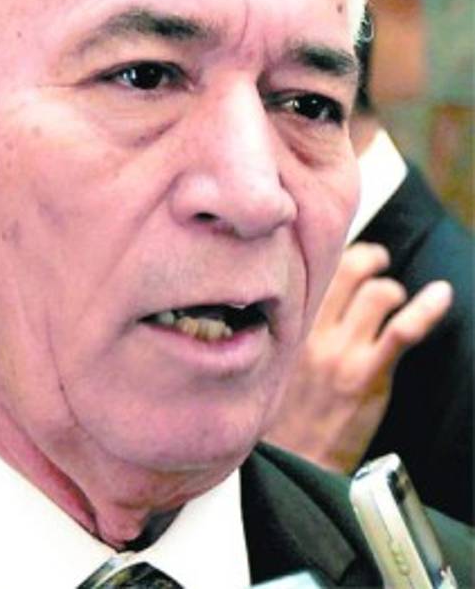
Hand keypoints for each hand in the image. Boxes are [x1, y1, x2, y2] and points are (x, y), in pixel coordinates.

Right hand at [265, 242, 452, 472]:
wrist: (290, 463)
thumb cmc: (281, 415)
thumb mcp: (274, 362)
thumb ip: (291, 329)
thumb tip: (310, 300)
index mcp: (287, 326)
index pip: (312, 271)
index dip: (333, 253)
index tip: (342, 252)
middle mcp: (312, 332)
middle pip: (347, 270)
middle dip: (369, 258)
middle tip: (377, 261)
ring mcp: (340, 352)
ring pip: (377, 294)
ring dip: (393, 289)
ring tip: (396, 297)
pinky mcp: (366, 375)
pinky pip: (402, 331)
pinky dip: (426, 309)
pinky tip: (441, 296)